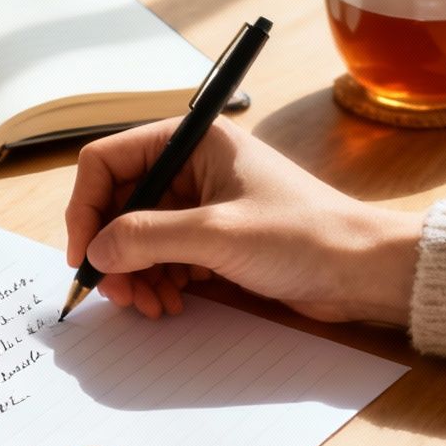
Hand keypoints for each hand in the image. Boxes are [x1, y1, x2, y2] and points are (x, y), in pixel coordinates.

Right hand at [66, 117, 420, 323]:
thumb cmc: (305, 236)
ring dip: (133, 273)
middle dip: (111, 250)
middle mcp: (192, 166)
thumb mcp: (217, 234)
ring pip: (137, 236)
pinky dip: (156, 282)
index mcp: (193, 141)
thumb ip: (147, 237)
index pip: (108, 161)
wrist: (362, 271)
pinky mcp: (213, 238)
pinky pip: (163, 257)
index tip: (83, 253)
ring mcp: (202, 204)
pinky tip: (169, 304)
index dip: (86, 207)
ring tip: (148, 305)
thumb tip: (95, 250)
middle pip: (119, 203)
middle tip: (114, 292)